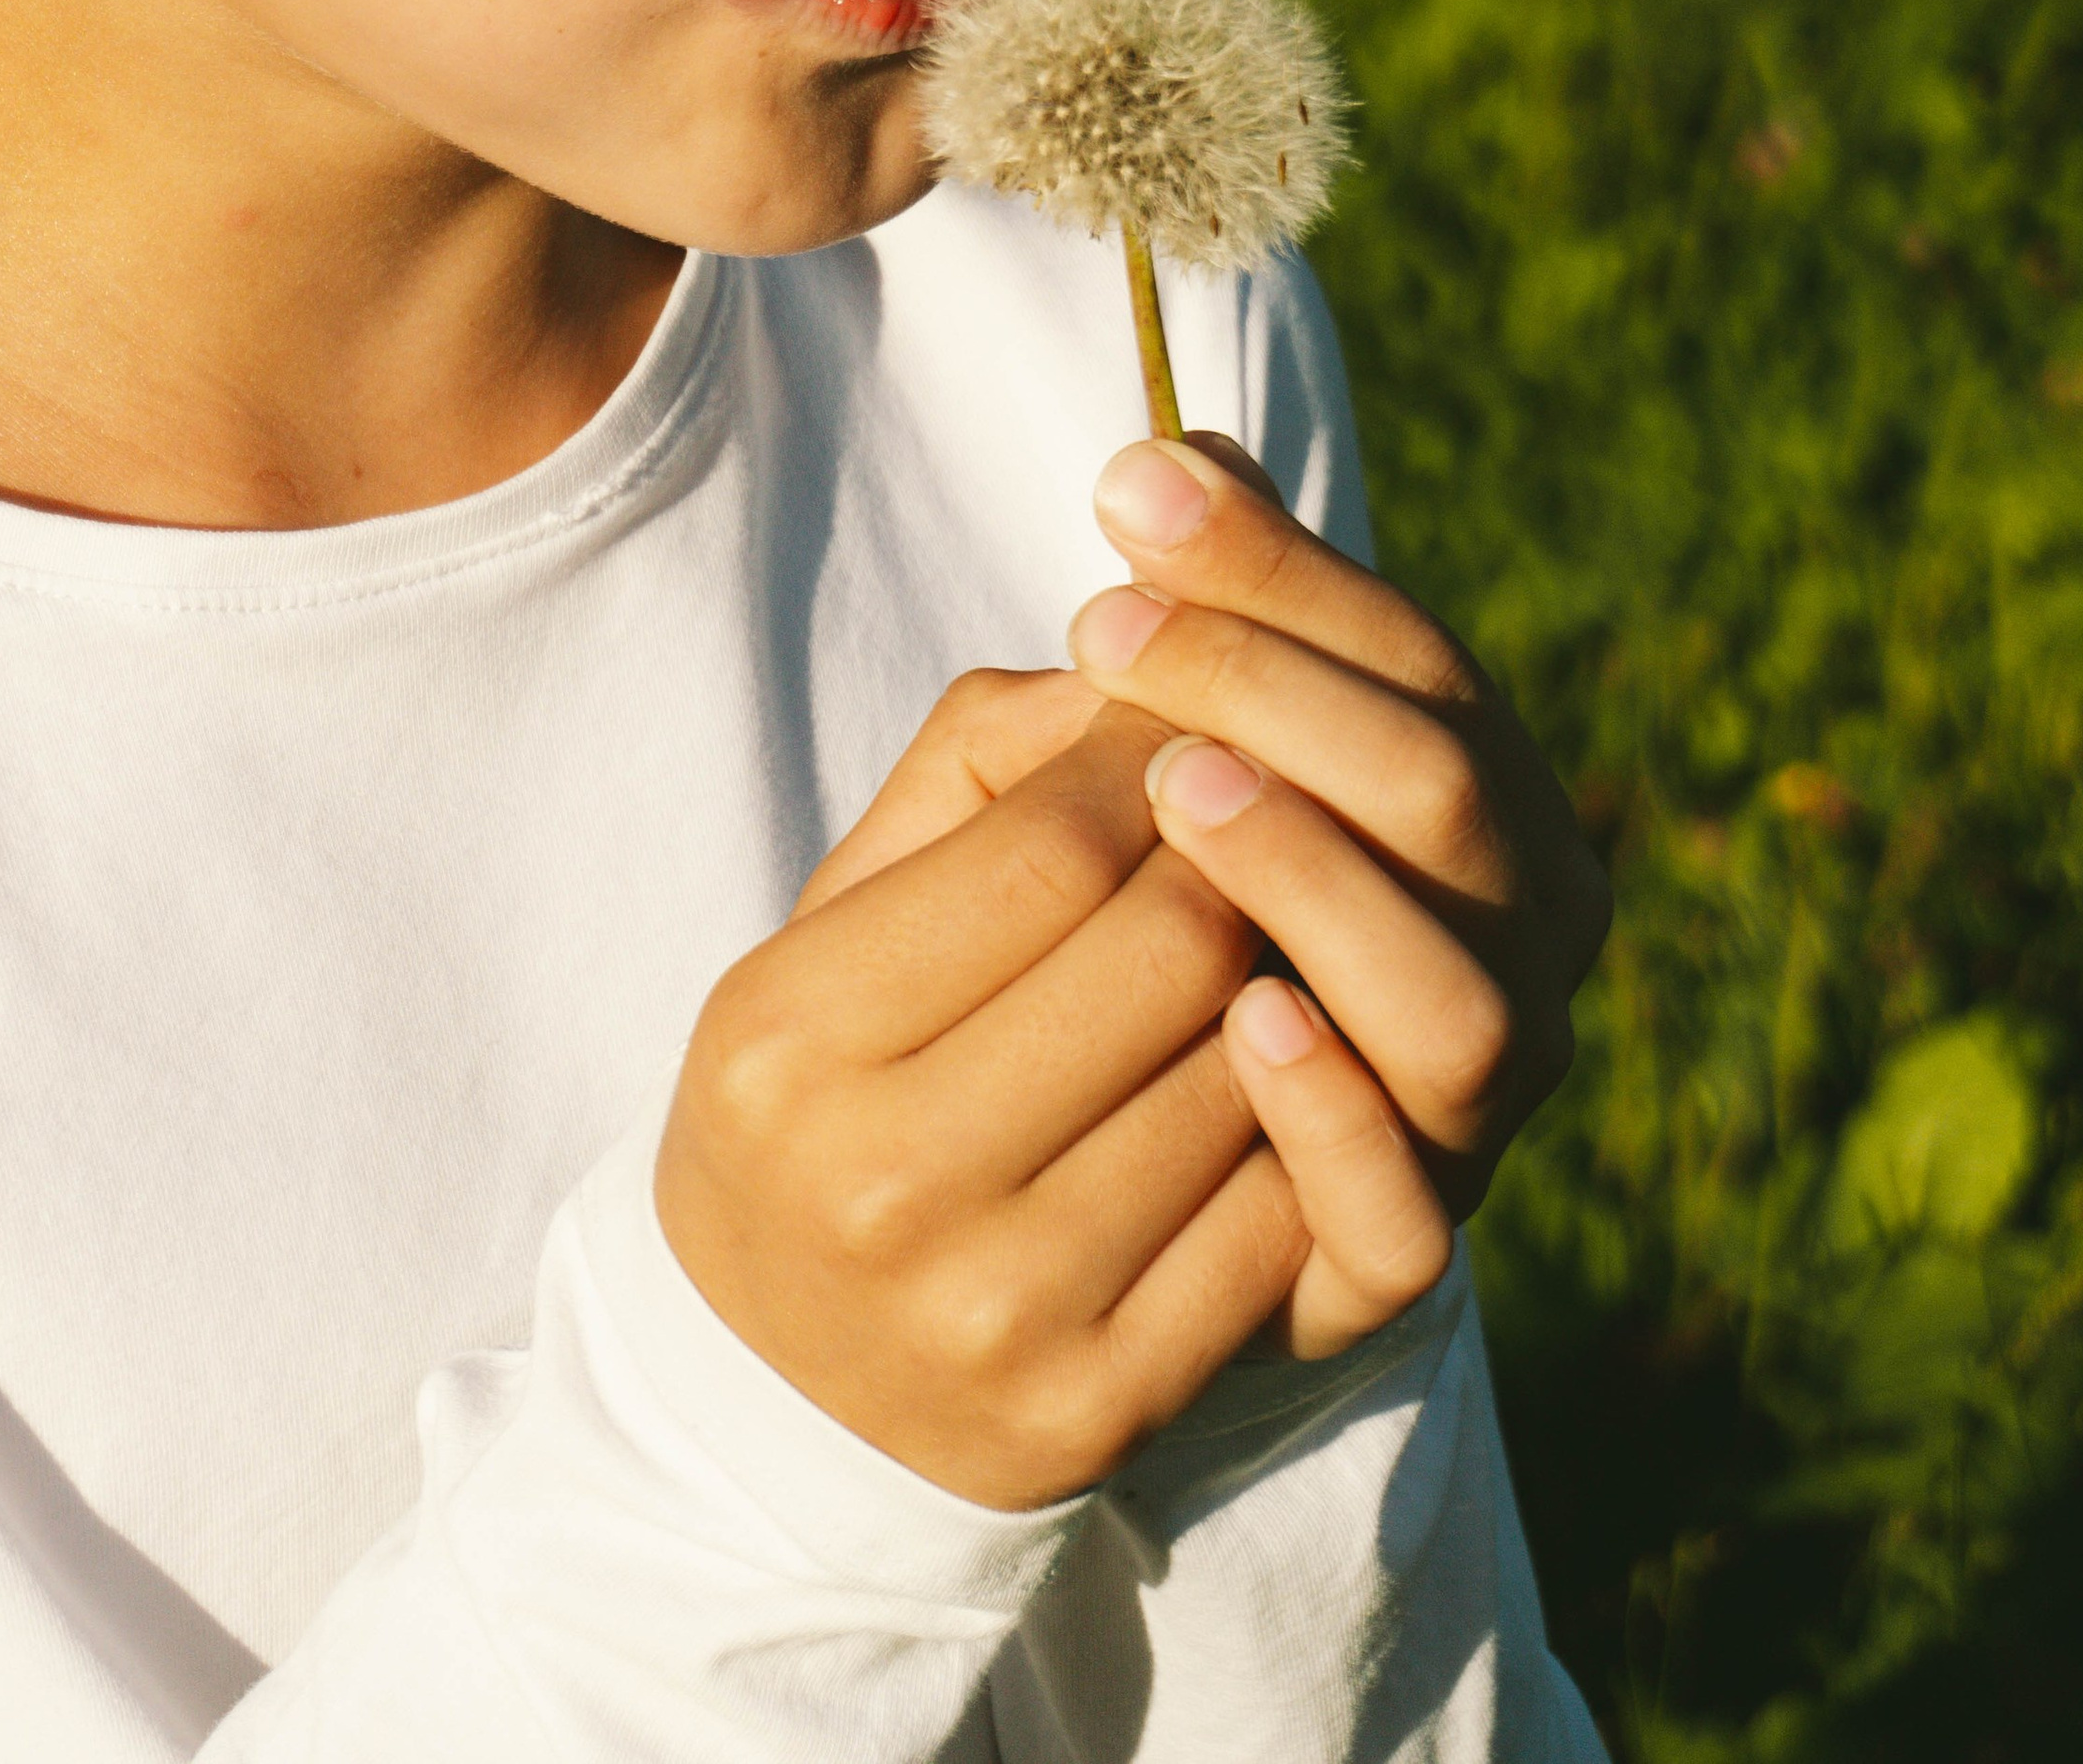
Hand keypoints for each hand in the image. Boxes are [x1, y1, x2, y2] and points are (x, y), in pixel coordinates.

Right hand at [655, 670, 1451, 1507]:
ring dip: (1286, 985)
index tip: (1183, 742)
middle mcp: (881, 1180)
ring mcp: (998, 1310)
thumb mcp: (834, 920)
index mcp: (789, 1032)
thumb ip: (971, 769)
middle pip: (1167, 950)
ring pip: (1244, 1075)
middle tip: (1250, 839)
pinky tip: (1280, 1085)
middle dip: (1236, 866)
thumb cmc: (823, 1096)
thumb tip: (1137, 676)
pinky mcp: (1103, 1407)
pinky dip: (1307, 1130)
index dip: (1153, 768)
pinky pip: (1279, 1220)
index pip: (1052, 845)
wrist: (776, 1391)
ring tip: (1266, 948)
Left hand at [1067, 433, 1610, 1320]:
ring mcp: (1469, 1116)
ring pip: (1455, 1001)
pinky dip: (1337, 1105)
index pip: (1416, 660)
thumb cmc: (1119, 912)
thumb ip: (1186, 617)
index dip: (1280, 572)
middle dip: (1280, 689)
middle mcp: (1512, 952)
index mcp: (1483, 805)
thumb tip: (1172, 452)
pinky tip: (1240, 1010)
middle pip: (1444, 796)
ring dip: (1320, 878)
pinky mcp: (1388, 1264)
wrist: (1062, 1177)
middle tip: (1108, 626)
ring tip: (1178, 789)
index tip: (1127, 496)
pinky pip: (1407, 1208)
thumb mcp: (1134, 748)